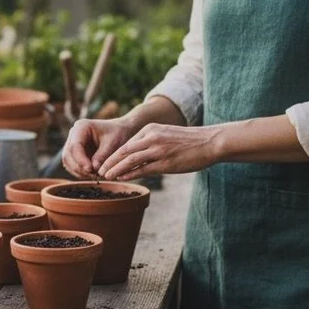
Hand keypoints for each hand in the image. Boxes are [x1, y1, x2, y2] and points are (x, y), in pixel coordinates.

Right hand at [62, 117, 137, 179]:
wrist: (121, 130)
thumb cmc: (118, 133)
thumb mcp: (112, 144)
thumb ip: (102, 156)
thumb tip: (93, 169)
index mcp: (82, 127)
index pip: (74, 146)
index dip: (80, 160)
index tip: (90, 169)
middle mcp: (74, 134)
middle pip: (68, 154)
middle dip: (79, 167)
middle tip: (93, 175)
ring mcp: (73, 143)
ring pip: (68, 161)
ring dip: (79, 171)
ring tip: (94, 175)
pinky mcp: (76, 152)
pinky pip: (72, 165)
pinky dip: (80, 172)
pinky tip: (92, 174)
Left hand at [97, 123, 221, 180]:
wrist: (209, 142)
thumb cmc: (189, 142)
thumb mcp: (166, 136)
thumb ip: (151, 143)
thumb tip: (138, 158)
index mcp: (151, 129)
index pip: (127, 143)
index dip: (114, 154)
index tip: (105, 162)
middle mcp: (151, 137)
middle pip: (124, 150)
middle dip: (110, 161)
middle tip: (99, 170)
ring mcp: (158, 149)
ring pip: (130, 160)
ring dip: (115, 169)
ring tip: (106, 176)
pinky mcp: (165, 162)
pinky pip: (142, 169)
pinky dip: (129, 174)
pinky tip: (122, 179)